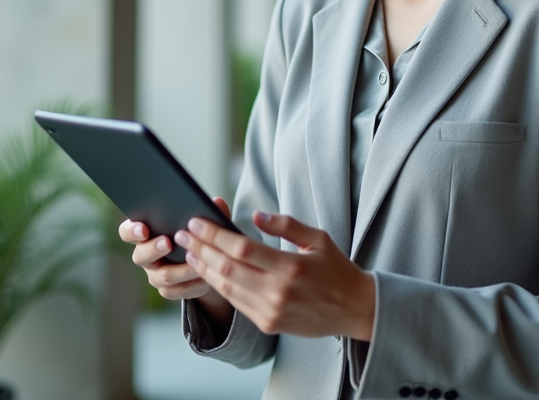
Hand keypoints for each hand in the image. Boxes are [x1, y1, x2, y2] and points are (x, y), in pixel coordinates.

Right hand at [119, 198, 233, 304]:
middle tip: (168, 243)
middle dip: (153, 248)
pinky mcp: (168, 290)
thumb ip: (208, 212)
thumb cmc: (198, 235)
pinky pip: (176, 290)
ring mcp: (155, 275)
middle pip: (140, 255)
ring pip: (162, 276)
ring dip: (180, 269)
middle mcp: (146, 255)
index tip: (144, 228)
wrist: (206, 263)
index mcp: (147, 233)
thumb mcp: (204, 223)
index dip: (132, 230)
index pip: (127, 231)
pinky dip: (192, 284)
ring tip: (196, 260)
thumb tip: (217, 202)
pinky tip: (204, 278)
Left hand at [174, 211, 376, 341]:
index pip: (241, 248)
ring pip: (227, 288)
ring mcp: (271, 311)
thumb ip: (286, 225)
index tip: (197, 222)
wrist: (354, 309)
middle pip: (227, 267)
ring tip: (191, 251)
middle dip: (201, 248)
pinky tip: (210, 271)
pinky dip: (219, 286)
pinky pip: (236, 302)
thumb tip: (256, 215)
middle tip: (184, 233)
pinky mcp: (268, 323)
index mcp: (291, 267)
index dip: (215, 234)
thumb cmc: (337, 270)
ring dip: (205, 268)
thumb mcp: (318, 239)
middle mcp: (278, 291)